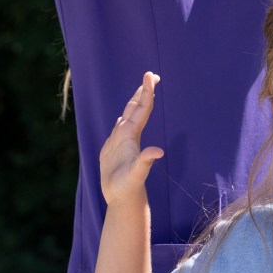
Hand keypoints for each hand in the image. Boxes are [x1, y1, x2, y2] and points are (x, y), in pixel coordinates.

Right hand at [99, 72, 163, 205]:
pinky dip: (120, 121)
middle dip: (143, 91)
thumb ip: (146, 161)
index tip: (150, 75)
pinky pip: (117, 131)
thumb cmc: (129, 187)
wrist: (123, 198)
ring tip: (139, 90)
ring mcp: (121, 143)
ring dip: (133, 102)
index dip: (147, 91)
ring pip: (127, 117)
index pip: (143, 108)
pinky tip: (122, 119)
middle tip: (150, 74)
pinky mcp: (113, 150)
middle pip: (137, 108)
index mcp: (133, 136)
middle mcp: (128, 136)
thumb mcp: (137, 173)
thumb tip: (159, 152)